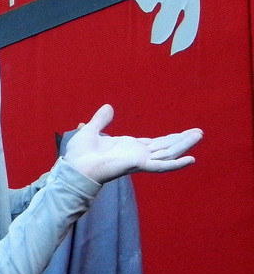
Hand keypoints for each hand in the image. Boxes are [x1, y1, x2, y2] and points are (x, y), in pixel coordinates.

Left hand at [63, 104, 202, 183]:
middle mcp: (137, 154)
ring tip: (199, 135)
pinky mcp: (138, 165)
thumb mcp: (90, 130)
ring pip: (168, 153)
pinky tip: (191, 159)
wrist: (75, 167)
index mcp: (128, 147)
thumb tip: (108, 106)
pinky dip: (176, 164)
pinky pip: (161, 166)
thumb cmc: (79, 154)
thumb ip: (101, 119)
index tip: (182, 134)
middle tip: (199, 132)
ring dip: (184, 145)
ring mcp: (139, 160)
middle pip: (165, 147)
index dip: (169, 138)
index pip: (153, 143)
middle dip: (182, 140)